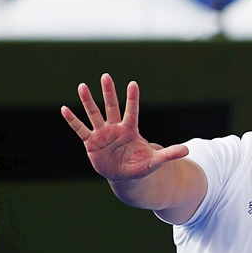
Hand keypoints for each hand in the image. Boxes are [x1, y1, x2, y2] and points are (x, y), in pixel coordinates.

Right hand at [62, 73, 189, 183]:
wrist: (125, 176)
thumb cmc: (140, 166)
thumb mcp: (155, 161)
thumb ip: (168, 154)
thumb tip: (187, 150)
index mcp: (131, 130)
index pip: (132, 111)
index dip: (132, 99)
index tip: (133, 84)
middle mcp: (115, 128)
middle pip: (111, 107)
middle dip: (109, 92)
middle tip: (106, 76)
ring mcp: (102, 134)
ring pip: (94, 114)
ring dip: (88, 101)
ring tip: (82, 86)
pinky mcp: (91, 143)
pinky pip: (80, 129)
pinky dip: (72, 120)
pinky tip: (64, 109)